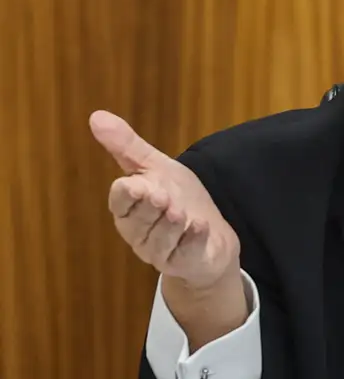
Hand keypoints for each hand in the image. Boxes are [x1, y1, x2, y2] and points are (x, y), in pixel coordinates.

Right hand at [90, 110, 239, 290]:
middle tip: (159, 196)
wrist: (211, 235)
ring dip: (171, 225)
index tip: (134, 184)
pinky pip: (186, 252)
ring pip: (161, 239)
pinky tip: (199, 226)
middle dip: (149, 209)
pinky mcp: (186, 261)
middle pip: (139, 222)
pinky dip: (193, 239)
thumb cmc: (178, 198)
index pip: (121, 202)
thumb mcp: (156, 168)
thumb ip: (128, 147)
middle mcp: (141, 233)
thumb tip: (97, 116)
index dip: (127, 195)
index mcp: (130, 208)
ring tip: (179, 212)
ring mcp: (162, 251)